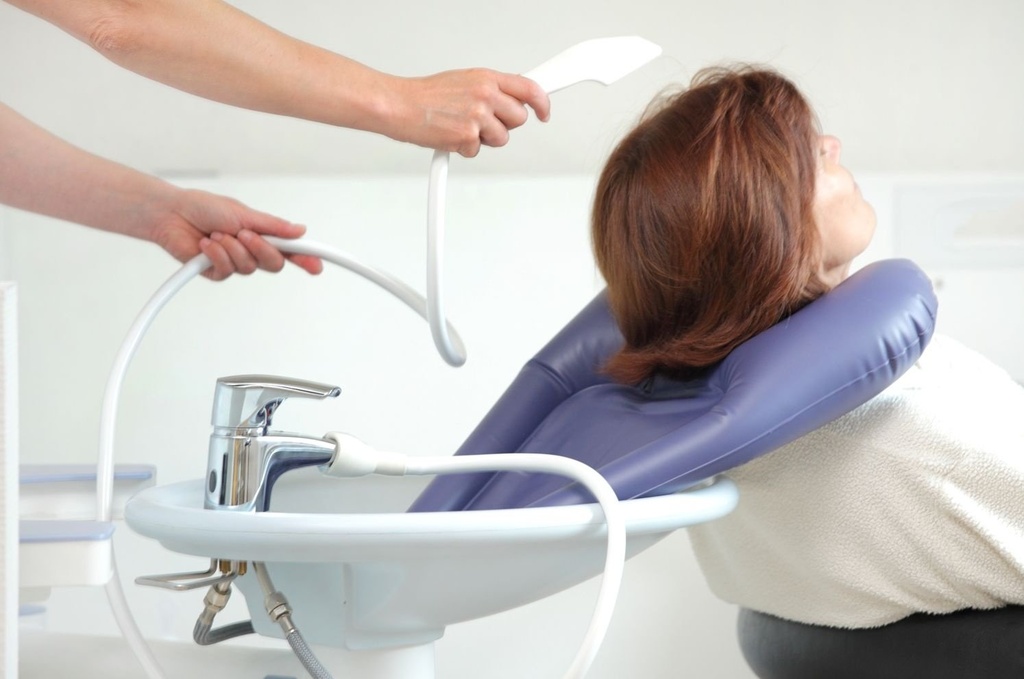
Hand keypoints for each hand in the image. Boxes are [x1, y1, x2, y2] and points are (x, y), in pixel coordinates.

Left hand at [152, 188, 323, 280]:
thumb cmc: (204, 207)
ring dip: (232, 248)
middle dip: (260, 248)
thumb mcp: (243, 213)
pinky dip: (217, 254)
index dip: (306, 258)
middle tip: (246, 234)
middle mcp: (252, 250)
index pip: (291, 250)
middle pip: (274, 264)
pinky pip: (227, 271)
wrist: (172, 214)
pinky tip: (206, 244)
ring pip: (249, 267)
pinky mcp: (217, 271)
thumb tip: (299, 231)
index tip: (317, 265)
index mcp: (262, 234)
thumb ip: (272, 226)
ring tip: (217, 233)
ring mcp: (235, 261)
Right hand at [388, 69, 550, 157]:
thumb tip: (509, 99)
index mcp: (486, 78)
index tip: (543, 112)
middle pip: (519, 118)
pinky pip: (479, 150)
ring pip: (502, 138)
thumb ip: (489, 89)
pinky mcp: (467, 137)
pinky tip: (451, 135)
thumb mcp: (463, 80)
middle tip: (484, 122)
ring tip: (463, 128)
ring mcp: (477, 117)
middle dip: (505, 124)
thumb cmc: (426, 95)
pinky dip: (465, 148)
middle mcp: (485, 95)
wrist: (400, 106)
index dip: (542, 103)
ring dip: (486, 139)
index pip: (529, 89)